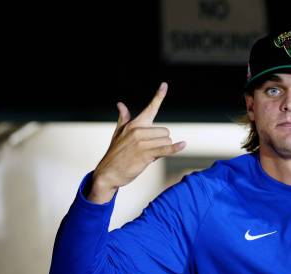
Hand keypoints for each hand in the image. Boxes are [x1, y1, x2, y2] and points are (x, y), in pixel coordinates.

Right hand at [88, 82, 185, 203]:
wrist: (108, 172)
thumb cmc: (116, 153)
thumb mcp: (118, 133)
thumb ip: (123, 118)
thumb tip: (120, 104)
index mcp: (134, 124)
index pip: (150, 108)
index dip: (158, 96)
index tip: (164, 84)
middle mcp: (138, 130)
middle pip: (165, 132)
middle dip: (161, 142)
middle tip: (148, 150)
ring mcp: (142, 142)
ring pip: (166, 141)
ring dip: (162, 150)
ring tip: (147, 155)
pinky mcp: (146, 154)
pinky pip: (165, 149)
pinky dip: (175, 149)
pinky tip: (183, 145)